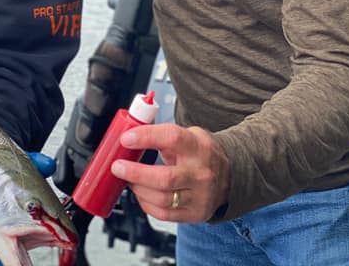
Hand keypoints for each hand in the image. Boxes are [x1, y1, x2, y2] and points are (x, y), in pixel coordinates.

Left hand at [109, 123, 229, 222]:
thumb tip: (129, 134)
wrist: (230, 176)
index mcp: (198, 146)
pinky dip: (146, 204)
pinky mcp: (195, 213)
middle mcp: (201, 173)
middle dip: (136, 173)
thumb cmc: (201, 153)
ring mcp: (200, 196)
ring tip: (129, 179)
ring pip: (162, 199)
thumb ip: (162, 135)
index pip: (171, 138)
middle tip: (118, 167)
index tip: (126, 138)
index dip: (146, 137)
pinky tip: (141, 194)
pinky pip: (164, 214)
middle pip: (164, 178)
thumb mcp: (189, 135)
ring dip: (138, 189)